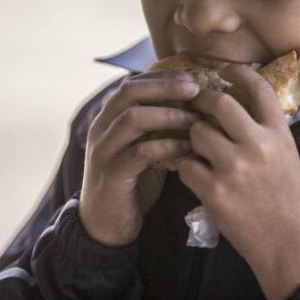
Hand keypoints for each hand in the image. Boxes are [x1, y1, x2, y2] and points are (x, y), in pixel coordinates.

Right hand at [78, 70, 200, 246]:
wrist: (107, 223)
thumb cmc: (134, 179)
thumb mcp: (147, 144)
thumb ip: (161, 124)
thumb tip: (197, 101)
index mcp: (110, 116)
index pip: (133, 82)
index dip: (162, 76)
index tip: (192, 77)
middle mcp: (102, 127)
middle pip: (129, 92)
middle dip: (164, 86)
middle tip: (195, 89)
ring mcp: (103, 150)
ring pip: (132, 118)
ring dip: (168, 115)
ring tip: (195, 120)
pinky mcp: (111, 174)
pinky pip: (139, 153)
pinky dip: (166, 147)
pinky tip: (187, 149)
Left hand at [178, 65, 299, 299]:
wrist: (291, 244)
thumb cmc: (290, 199)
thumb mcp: (287, 155)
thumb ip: (265, 129)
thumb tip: (237, 103)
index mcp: (278, 133)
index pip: (258, 87)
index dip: (237, 73)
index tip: (224, 71)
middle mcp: (257, 144)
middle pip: (219, 102)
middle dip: (203, 102)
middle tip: (196, 106)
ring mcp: (234, 167)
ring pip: (196, 132)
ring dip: (193, 138)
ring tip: (201, 151)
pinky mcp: (214, 191)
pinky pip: (186, 165)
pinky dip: (187, 169)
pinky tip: (199, 177)